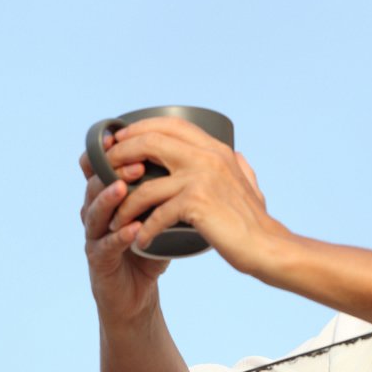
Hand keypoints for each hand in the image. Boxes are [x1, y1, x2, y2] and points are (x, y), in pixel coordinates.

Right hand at [79, 137, 169, 323]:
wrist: (137, 295)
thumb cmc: (150, 249)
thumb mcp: (160, 214)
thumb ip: (171, 187)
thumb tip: (202, 156)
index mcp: (109, 196)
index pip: (103, 166)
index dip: (112, 152)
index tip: (130, 137)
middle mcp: (96, 212)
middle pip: (95, 183)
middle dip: (114, 170)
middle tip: (138, 162)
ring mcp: (94, 236)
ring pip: (94, 212)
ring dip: (110, 198)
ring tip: (125, 188)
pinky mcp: (98, 262)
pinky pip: (105, 246)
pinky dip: (118, 236)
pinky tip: (131, 229)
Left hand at [102, 116, 287, 275]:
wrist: (267, 247)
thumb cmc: (255, 222)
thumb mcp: (250, 184)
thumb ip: (240, 167)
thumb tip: (237, 156)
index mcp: (216, 149)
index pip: (170, 124)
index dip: (138, 129)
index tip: (118, 142)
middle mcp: (208, 157)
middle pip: (150, 142)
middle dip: (120, 155)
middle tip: (104, 172)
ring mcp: (202, 178)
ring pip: (145, 183)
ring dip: (124, 204)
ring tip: (115, 220)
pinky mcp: (196, 203)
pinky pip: (156, 213)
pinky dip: (143, 230)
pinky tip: (139, 241)